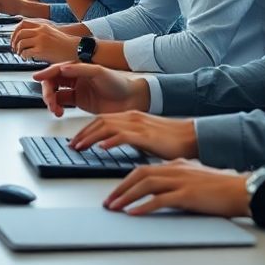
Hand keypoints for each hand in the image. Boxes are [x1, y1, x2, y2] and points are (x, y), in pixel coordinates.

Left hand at [8, 20, 78, 62]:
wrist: (76, 50)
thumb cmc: (66, 44)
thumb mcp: (52, 32)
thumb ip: (41, 32)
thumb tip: (29, 36)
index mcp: (43, 26)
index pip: (23, 23)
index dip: (15, 30)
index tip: (14, 37)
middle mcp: (40, 31)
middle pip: (19, 33)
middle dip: (14, 41)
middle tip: (14, 48)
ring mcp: (40, 40)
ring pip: (21, 42)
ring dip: (18, 50)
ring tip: (21, 54)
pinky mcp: (41, 50)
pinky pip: (26, 52)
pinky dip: (23, 56)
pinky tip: (27, 58)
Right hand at [30, 61, 149, 116]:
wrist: (131, 100)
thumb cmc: (119, 83)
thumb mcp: (99, 72)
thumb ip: (79, 69)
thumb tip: (61, 68)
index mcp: (79, 67)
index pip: (57, 69)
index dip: (46, 73)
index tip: (37, 78)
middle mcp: (75, 77)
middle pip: (52, 82)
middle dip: (47, 91)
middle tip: (49, 101)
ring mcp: (76, 90)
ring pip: (55, 93)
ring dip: (51, 101)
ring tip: (56, 110)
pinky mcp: (78, 102)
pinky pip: (61, 103)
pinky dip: (57, 108)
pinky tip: (60, 112)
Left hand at [70, 111, 197, 159]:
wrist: (192, 137)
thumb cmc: (171, 141)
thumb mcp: (145, 137)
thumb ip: (130, 139)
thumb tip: (114, 146)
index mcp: (132, 116)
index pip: (102, 120)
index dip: (86, 130)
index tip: (76, 140)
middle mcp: (132, 117)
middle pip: (100, 121)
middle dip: (83, 134)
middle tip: (72, 146)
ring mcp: (139, 125)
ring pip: (107, 127)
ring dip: (90, 138)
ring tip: (80, 148)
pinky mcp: (146, 136)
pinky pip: (124, 136)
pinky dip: (110, 141)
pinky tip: (101, 147)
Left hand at [104, 161, 250, 217]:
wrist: (242, 189)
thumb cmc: (221, 187)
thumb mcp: (194, 177)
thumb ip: (177, 179)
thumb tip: (161, 190)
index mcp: (176, 164)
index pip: (144, 169)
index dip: (126, 180)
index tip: (116, 192)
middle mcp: (176, 169)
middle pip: (140, 174)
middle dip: (120, 188)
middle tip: (109, 201)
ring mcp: (181, 181)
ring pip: (146, 185)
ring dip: (126, 196)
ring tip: (114, 207)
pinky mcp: (187, 195)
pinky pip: (160, 200)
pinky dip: (144, 206)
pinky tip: (134, 213)